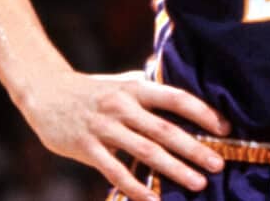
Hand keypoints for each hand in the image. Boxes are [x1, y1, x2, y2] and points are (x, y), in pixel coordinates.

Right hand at [16, 68, 230, 200]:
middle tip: (218, 164)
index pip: (175, 97)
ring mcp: (104, 128)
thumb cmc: (90, 89)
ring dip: (174, 169)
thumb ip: (147, 89)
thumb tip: (179, 95)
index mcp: (134, 87)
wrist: (45, 91)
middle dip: (194, 148)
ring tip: (197, 183)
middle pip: (165, 129)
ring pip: (145, 152)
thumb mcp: (120, 81)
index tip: (224, 127)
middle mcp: (122, 106)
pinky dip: (136, 189)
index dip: (201, 112)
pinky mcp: (87, 148)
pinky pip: (115, 172)